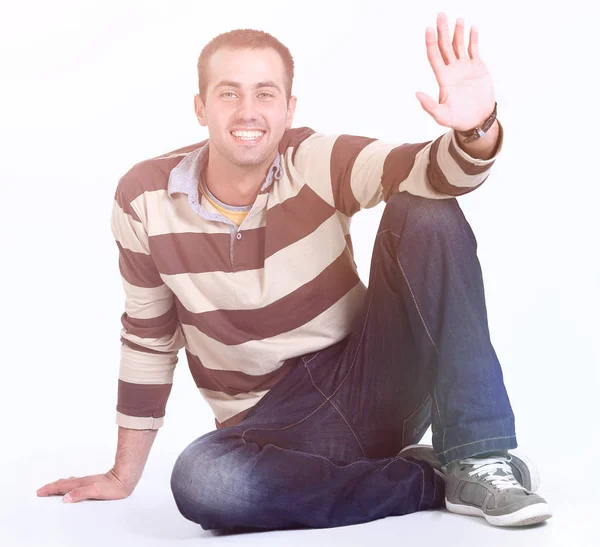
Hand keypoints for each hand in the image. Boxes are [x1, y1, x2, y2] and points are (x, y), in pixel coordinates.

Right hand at [36, 469, 133, 502]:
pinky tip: (73, 486)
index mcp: (81, 484)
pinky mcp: (93, 483)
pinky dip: (69, 485)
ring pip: (70, 483)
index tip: (40, 491)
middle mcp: (83, 481)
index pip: (62, 487)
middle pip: (64, 484)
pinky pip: (77, 483)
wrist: (125, 478)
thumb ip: (80, 494)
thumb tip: (65, 498)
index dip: (50, 489)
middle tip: (42, 490)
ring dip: (59, 485)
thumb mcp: (95, 491)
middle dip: (52, 487)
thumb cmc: (113, 486)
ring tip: (53, 487)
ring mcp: (88, 481)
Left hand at [416, 13, 495, 130]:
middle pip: (445, 46)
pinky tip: (472, 28)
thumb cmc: (458, 120)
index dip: (431, 43)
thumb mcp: (442, 116)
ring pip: (459, 45)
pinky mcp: (478, 67)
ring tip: (457, 19)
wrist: (477, 120)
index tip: (429, 29)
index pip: (434, 56)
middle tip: (440, 14)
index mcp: (443, 78)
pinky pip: (474, 49)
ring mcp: (465, 67)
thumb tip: (417, 94)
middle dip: (442, 30)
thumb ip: (429, 106)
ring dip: (458, 32)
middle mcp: (452, 69)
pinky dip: (473, 38)